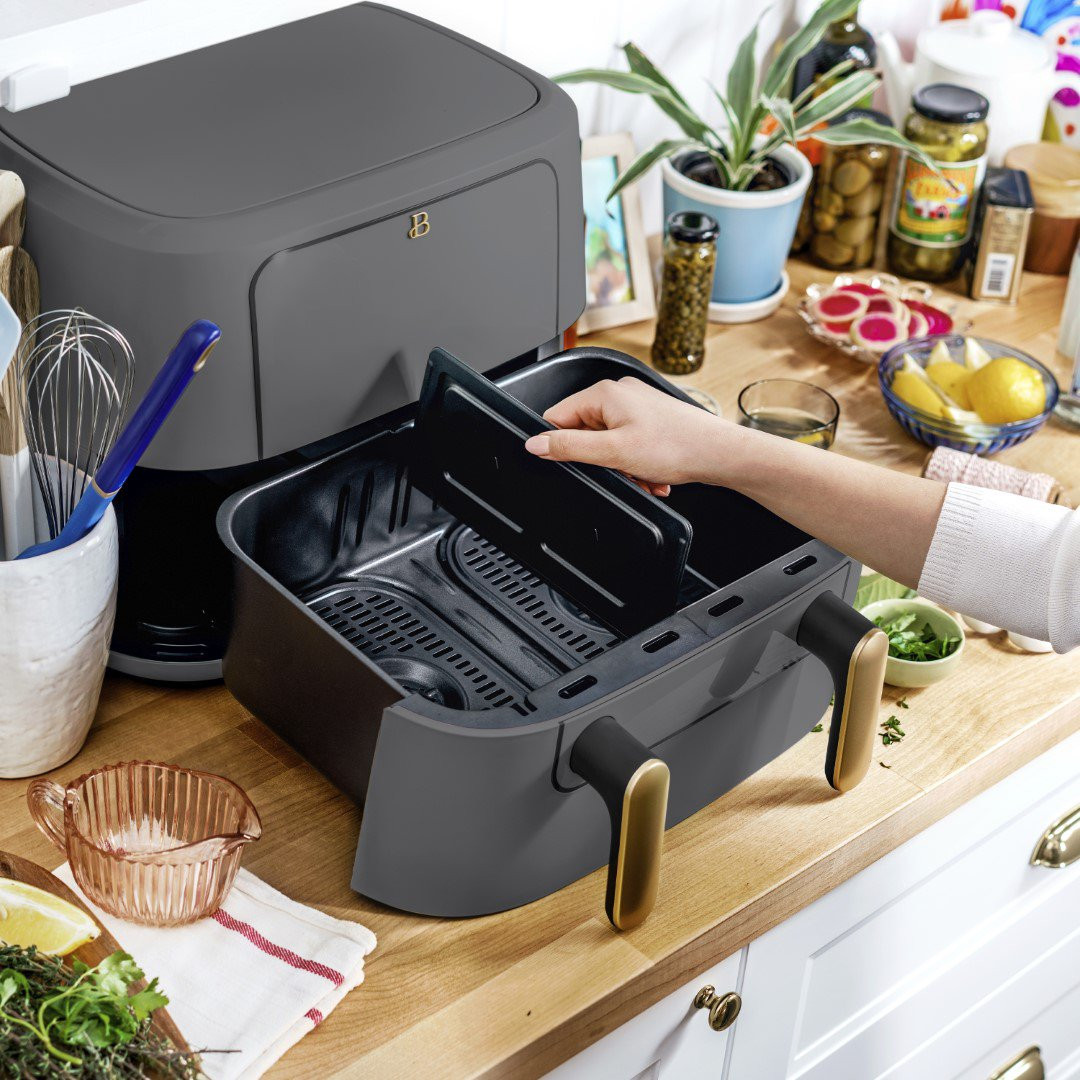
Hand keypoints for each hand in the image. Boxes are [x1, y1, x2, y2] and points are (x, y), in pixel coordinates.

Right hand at [523, 377, 727, 493]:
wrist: (720, 454)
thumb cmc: (677, 446)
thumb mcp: (613, 453)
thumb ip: (569, 447)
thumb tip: (535, 443)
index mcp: (605, 393)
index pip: (558, 417)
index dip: (561, 446)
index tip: (575, 465)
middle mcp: (620, 394)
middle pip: (585, 434)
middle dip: (601, 462)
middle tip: (621, 473)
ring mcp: (638, 407)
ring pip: (609, 445)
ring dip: (622, 468)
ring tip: (643, 476)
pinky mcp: (652, 421)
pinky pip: (629, 446)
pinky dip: (637, 465)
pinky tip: (652, 475)